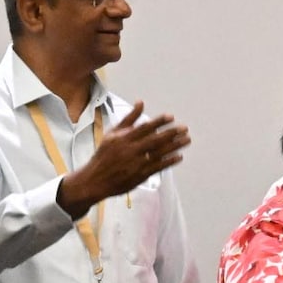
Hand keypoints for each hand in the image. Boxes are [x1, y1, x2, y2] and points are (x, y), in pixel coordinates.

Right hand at [58, 101, 190, 217]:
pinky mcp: (140, 175)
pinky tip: (179, 156)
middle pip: (154, 140)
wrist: (95, 180)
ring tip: (187, 140)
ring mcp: (136, 163)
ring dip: (175, 146)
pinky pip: (158, 167)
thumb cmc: (104, 155)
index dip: (159, 122)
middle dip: (171, 133)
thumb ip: (129, 119)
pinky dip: (169, 161)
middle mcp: (130, 150)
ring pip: (159, 153)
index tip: (171, 117)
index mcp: (123, 138)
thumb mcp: (113, 134)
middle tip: (185, 128)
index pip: (144, 128)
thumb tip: (141, 102)